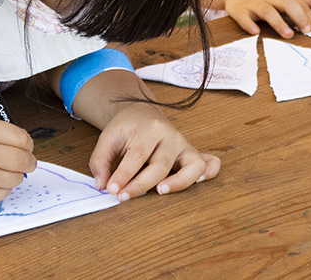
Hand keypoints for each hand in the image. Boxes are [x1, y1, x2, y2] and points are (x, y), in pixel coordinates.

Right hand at [0, 117, 36, 207]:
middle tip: (27, 163)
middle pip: (23, 160)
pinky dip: (1, 188)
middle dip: (29, 162)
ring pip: (16, 178)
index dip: (28, 144)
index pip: (22, 138)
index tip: (27, 148)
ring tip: (0, 171)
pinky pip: (4, 194)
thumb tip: (27, 147)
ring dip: (13, 176)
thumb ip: (0, 134)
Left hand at [89, 102, 220, 200]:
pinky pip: (209, 164)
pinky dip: (208, 174)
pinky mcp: (192, 154)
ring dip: (180, 183)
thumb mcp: (108, 137)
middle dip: (141, 184)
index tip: (111, 189)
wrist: (142, 113)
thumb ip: (100, 161)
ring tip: (160, 192)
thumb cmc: (127, 128)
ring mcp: (185, 145)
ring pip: (193, 166)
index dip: (123, 175)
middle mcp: (172, 135)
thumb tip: (102, 185)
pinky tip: (198, 183)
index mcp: (150, 127)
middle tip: (123, 197)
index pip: (137, 155)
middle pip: (161, 165)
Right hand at [217, 0, 310, 37]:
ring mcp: (255, 4)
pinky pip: (243, 17)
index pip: (300, 5)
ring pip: (267, 11)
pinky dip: (248, 24)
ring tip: (288, 34)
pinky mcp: (239, 10)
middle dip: (297, 16)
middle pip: (286, 3)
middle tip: (306, 30)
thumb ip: (309, 0)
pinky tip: (255, 32)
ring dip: (278, 22)